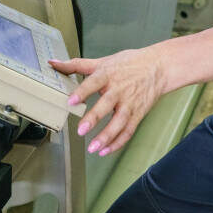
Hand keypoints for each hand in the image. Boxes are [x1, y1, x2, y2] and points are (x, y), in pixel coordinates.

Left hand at [49, 46, 166, 156]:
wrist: (158, 68)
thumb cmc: (129, 63)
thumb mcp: (103, 61)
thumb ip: (77, 64)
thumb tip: (53, 63)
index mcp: (108, 74)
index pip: (93, 83)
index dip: (82, 91)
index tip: (71, 101)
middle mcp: (119, 90)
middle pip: (106, 104)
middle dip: (94, 118)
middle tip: (81, 130)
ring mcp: (129, 103)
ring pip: (119, 122)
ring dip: (106, 137)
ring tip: (93, 148)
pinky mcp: (138, 114)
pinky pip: (128, 131)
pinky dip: (118, 142)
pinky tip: (105, 151)